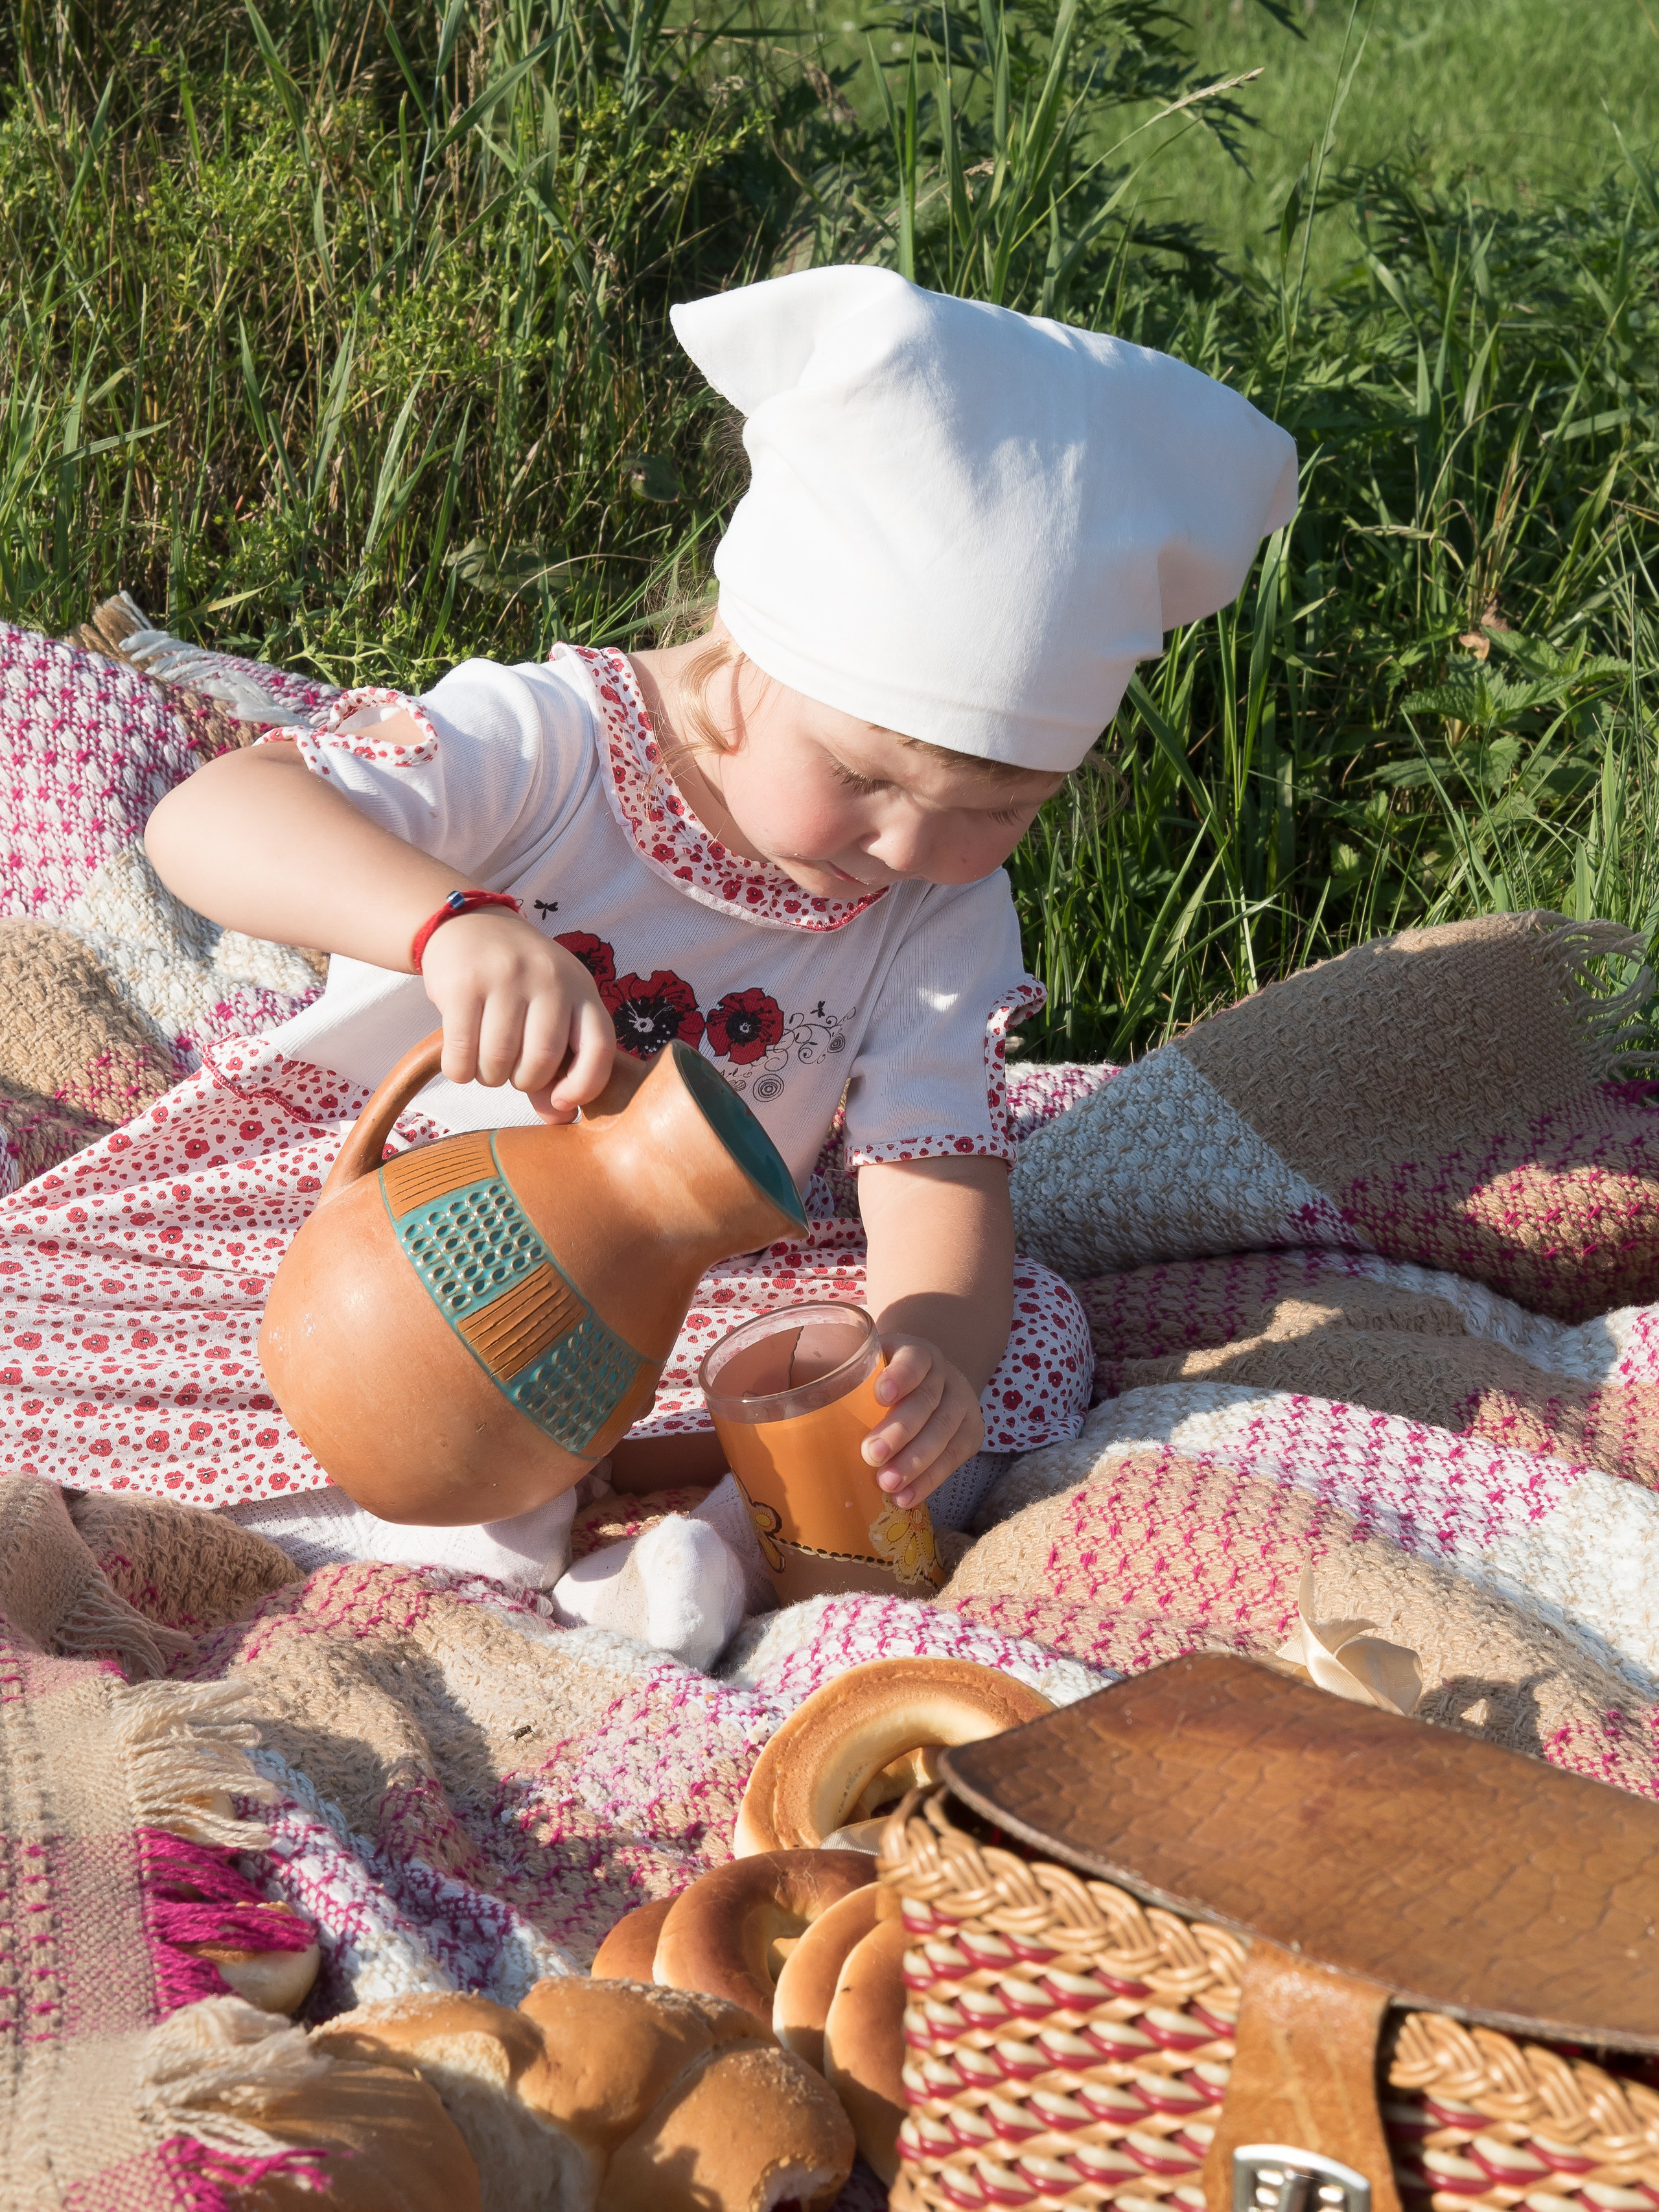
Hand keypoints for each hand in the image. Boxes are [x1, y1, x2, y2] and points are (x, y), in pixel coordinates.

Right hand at [418, 911, 615, 1122]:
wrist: (468, 924)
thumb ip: (557, 1065)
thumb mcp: (548, 1009)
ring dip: (489, 1077)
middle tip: (510, 1070)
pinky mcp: (462, 983)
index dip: (584, 1086)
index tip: (560, 1101)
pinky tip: (460, 1061)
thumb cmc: (517, 981)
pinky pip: (462, 1053)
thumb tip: (560, 1119)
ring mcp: (505, 977)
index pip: (599, 1047)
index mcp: (581, 988)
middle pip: (541, 1060)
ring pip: (499, 1060)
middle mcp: (549, 979)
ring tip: (486, 1061)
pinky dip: (460, 1071)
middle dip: (522, 1081)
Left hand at [861, 1334, 984, 1509]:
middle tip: (871, 1454)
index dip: (900, 1376)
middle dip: (901, 1430)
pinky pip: (955, 1458)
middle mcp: (943, 1375)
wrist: (931, 1380)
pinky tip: (906, 1498)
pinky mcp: (971, 1433)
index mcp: (915, 1351)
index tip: (880, 1395)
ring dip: (916, 1462)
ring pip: (944, 1431)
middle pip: (927, 1400)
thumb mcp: (867, 1368)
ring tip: (888, 1484)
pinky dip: (930, 1480)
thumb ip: (844, 1382)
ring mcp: (961, 1403)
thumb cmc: (883, 1379)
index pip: (913, 1359)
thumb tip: (795, 1408)